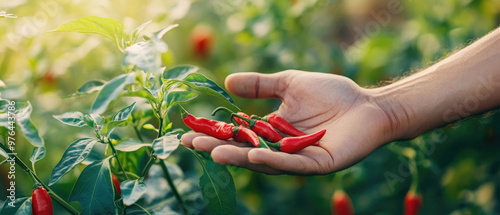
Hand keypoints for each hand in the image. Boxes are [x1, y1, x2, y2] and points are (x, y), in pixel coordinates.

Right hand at [181, 70, 401, 174]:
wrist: (368, 105)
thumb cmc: (332, 94)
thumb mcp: (289, 84)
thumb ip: (261, 85)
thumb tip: (227, 81)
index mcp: (273, 132)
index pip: (239, 135)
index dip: (216, 134)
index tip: (189, 132)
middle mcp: (282, 150)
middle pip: (246, 152)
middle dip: (220, 148)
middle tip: (193, 145)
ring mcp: (299, 160)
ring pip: (266, 162)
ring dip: (241, 158)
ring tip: (216, 153)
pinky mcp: (318, 165)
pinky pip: (293, 165)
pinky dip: (273, 161)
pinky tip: (254, 156)